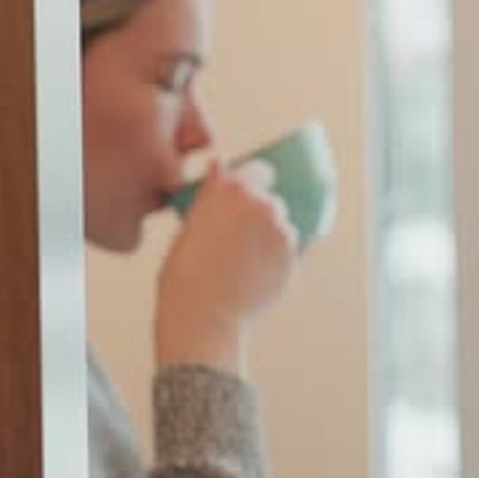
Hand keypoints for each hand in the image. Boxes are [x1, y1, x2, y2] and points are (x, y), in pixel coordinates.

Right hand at [155, 158, 298, 374]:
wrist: (202, 312)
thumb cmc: (185, 271)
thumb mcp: (190, 223)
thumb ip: (211, 194)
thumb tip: (219, 165)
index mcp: (231, 188)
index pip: (256, 173)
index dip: (251, 189)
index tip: (244, 205)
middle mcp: (261, 202)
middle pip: (272, 201)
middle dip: (262, 216)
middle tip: (242, 241)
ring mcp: (281, 229)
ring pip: (284, 227)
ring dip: (273, 238)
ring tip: (247, 264)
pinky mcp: (293, 256)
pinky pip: (290, 252)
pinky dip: (279, 260)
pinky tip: (257, 276)